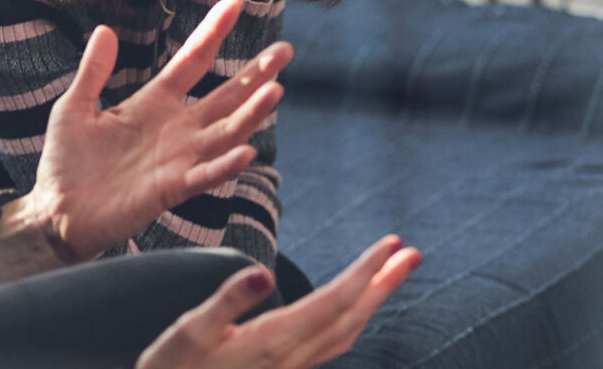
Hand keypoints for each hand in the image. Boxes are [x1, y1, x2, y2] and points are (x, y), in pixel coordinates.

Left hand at [0, 0, 291, 279]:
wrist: (57, 212)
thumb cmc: (66, 162)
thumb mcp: (75, 107)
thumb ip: (93, 71)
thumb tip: (104, 28)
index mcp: (153, 103)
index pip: (192, 61)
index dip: (212, 32)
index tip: (234, 2)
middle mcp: (175, 128)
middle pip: (225, 95)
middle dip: (256, 73)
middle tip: (287, 50)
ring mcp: (178, 158)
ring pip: (226, 131)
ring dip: (252, 113)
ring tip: (277, 90)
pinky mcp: (172, 188)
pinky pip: (206, 174)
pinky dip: (227, 163)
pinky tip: (248, 149)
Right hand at [136, 236, 422, 368]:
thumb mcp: (189, 331)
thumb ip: (227, 301)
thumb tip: (260, 273)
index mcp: (273, 341)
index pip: (334, 300)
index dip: (366, 271)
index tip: (392, 244)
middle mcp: (291, 358)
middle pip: (351, 316)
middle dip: (384, 283)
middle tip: (413, 254)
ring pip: (346, 333)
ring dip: (372, 301)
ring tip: (391, 275)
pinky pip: (331, 345)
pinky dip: (351, 320)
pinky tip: (350, 311)